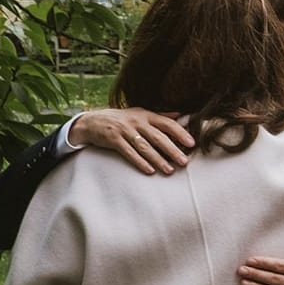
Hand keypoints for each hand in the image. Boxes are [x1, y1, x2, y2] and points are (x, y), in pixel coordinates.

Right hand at [76, 108, 192, 174]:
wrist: (92, 121)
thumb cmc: (121, 119)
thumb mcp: (139, 113)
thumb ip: (159, 116)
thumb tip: (180, 114)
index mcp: (146, 115)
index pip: (166, 123)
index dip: (180, 133)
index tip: (192, 144)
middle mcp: (136, 121)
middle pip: (158, 137)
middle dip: (172, 150)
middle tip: (184, 162)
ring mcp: (124, 130)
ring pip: (144, 147)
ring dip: (158, 160)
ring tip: (170, 170)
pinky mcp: (113, 139)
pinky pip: (129, 152)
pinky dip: (140, 162)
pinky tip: (150, 171)